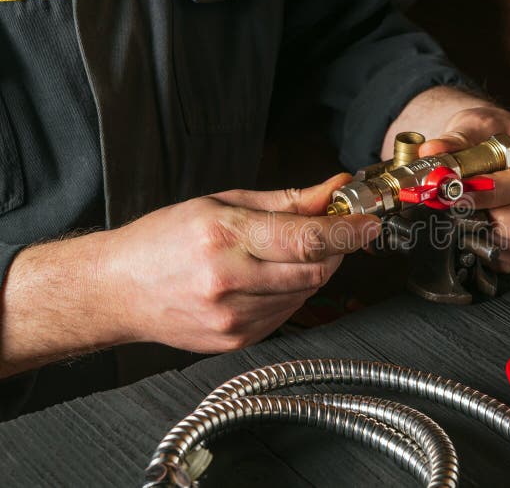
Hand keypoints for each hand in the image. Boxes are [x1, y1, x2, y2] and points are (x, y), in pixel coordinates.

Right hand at [101, 173, 379, 351]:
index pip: (307, 237)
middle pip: (315, 269)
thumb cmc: (164, 240)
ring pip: (305, 292)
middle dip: (335, 250)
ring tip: (288, 254)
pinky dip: (291, 292)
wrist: (117, 290)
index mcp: (224, 236)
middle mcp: (228, 280)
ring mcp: (232, 317)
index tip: (369, 223)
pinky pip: (286, 313)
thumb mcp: (221, 203)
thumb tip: (332, 192)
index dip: (348, 231)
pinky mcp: (235, 340)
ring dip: (313, 271)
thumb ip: (285, 201)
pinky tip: (269, 278)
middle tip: (334, 233)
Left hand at [418, 106, 509, 273]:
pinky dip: (482, 249)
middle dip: (493, 221)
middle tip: (461, 209)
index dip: (490, 193)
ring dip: (484, 236)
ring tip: (460, 216)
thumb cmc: (488, 137)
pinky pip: (506, 263)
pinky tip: (467, 229)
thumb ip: (455, 140)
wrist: (484, 150)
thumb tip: (433, 151)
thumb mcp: (474, 126)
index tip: (458, 193)